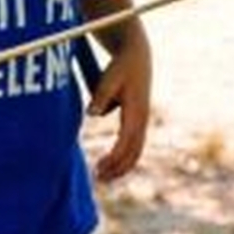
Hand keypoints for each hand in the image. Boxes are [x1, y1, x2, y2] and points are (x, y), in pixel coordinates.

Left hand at [87, 32, 152, 180]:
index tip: (100, 168)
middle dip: (118, 168)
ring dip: (121, 165)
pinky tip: (109, 163)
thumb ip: (100, 95)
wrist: (136, 55)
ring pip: (135, 150)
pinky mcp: (137, 119)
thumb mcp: (110, 78)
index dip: (114, 158)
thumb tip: (91, 113)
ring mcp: (141, 120)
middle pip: (134, 152)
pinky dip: (123, 156)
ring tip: (102, 175)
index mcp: (137, 111)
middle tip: (99, 178)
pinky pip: (132, 144)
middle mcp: (142, 119)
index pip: (126, 142)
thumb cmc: (121, 66)